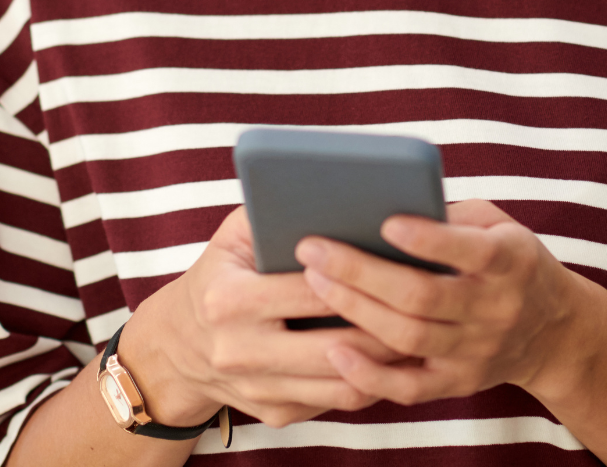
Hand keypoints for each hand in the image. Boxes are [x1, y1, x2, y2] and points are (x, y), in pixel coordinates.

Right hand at [132, 207, 408, 427]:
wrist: (179, 348)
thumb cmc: (221, 275)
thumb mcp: (234, 236)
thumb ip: (276, 212)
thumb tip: (336, 192)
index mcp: (229, 300)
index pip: (311, 291)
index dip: (358, 278)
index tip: (402, 262)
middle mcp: (240, 351)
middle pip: (335, 345)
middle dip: (386, 326)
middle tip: (427, 304)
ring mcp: (257, 390)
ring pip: (342, 384)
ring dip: (387, 362)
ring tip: (421, 331)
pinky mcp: (275, 413)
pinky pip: (335, 402)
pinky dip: (370, 380)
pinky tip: (394, 355)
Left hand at [294, 199, 590, 405]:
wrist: (554, 331)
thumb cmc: (510, 262)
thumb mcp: (500, 226)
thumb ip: (452, 218)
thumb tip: (383, 203)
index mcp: (511, 262)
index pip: (470, 251)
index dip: (428, 240)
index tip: (385, 222)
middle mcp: (496, 309)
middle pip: (424, 296)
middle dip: (362, 272)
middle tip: (313, 248)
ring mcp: (477, 352)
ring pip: (409, 338)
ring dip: (356, 310)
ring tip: (314, 281)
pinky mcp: (458, 383)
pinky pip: (409, 388)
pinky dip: (368, 375)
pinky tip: (333, 350)